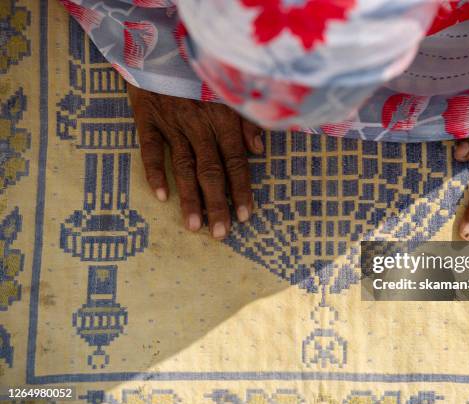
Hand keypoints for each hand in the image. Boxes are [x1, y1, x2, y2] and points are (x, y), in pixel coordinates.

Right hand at [127, 83, 263, 238]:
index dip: (242, 189)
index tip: (246, 216)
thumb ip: (245, 120)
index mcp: (222, 119)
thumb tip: (260, 150)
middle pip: (211, 171)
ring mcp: (172, 123)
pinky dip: (154, 172)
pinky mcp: (147, 118)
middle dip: (217, 204)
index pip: (236, 162)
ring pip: (182, 166)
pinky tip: (160, 196)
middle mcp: (199, 125)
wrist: (161, 45)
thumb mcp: (228, 91)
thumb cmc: (200, 72)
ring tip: (194, 226)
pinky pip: (150, 149)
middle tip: (220, 233)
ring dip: (189, 197)